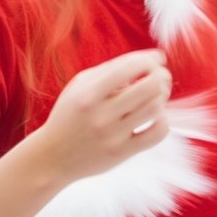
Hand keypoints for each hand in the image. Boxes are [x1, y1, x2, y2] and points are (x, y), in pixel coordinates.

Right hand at [40, 49, 171, 180]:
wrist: (53, 156)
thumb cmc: (71, 113)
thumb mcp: (81, 85)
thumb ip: (111, 69)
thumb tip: (150, 60)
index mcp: (89, 93)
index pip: (130, 67)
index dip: (150, 59)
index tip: (157, 59)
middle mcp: (101, 115)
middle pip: (149, 87)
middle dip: (162, 76)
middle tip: (161, 76)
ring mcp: (112, 136)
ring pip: (155, 108)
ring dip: (162, 96)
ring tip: (158, 93)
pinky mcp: (122, 153)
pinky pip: (157, 133)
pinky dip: (163, 120)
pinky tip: (155, 116)